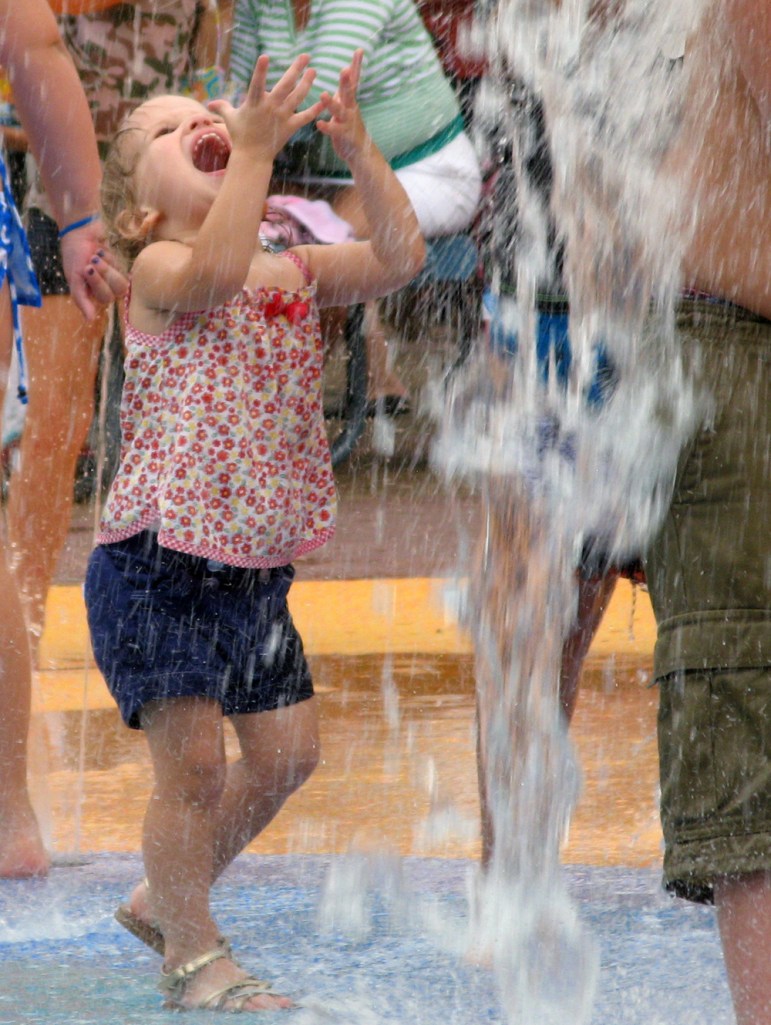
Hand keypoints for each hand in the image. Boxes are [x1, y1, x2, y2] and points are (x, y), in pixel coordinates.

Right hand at [60, 221, 128, 320]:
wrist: (80, 230)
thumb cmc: (74, 254)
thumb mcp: (74, 278)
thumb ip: (80, 300)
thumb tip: (89, 321)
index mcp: (92, 295)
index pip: (105, 299)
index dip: (98, 284)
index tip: (86, 268)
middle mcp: (104, 289)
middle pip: (116, 292)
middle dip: (104, 274)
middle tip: (92, 261)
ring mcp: (113, 278)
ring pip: (122, 283)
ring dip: (108, 267)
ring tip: (96, 255)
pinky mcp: (119, 266)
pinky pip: (122, 268)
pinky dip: (110, 259)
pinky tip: (101, 251)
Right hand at [208, 54, 322, 160]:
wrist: (252, 158)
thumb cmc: (240, 136)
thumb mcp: (230, 119)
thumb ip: (222, 106)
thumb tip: (209, 103)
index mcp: (254, 103)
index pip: (257, 84)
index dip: (261, 71)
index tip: (265, 57)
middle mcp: (270, 108)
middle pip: (285, 86)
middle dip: (296, 69)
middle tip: (306, 56)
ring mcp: (281, 117)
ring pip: (298, 98)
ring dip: (307, 83)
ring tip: (313, 71)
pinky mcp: (290, 128)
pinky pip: (305, 117)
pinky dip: (315, 110)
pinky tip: (323, 100)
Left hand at [315, 50, 367, 161]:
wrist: (360, 152)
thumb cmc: (350, 126)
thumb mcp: (348, 106)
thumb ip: (345, 92)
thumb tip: (346, 71)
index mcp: (349, 100)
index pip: (354, 79)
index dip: (356, 65)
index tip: (359, 50)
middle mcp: (350, 108)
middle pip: (349, 92)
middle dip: (346, 81)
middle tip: (344, 69)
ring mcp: (348, 122)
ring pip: (339, 111)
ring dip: (331, 103)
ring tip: (323, 94)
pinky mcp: (343, 135)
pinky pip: (334, 130)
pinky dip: (327, 127)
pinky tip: (319, 124)